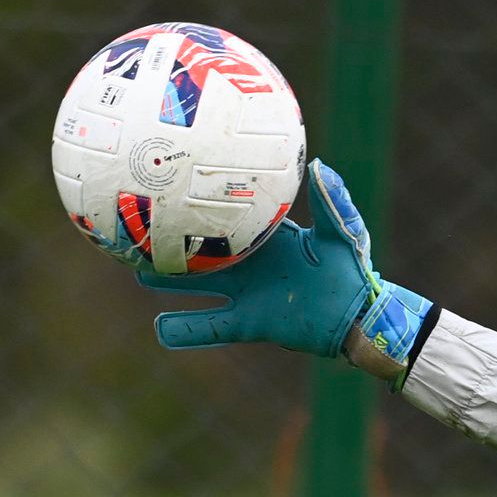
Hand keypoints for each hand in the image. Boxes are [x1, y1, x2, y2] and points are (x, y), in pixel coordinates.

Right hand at [138, 159, 433, 382]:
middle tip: (136, 225)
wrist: (361, 318)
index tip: (171, 183)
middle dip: (171, 238)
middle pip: (201, 248)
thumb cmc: (354, 271)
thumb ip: (330, 203)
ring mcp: (246, 294)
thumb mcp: (342, 234)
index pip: (226, 215)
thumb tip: (320, 166)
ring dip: (169, 280)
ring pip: (197, 286)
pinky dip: (187, 330)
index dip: (200, 201)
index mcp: (266, 238)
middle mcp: (250, 263)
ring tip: (136, 270)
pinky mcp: (250, 324)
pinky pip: (212, 327)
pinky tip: (159, 330)